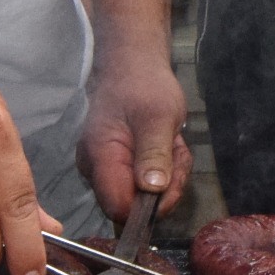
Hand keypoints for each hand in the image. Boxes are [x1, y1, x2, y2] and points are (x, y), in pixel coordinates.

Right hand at [79, 47, 189, 228]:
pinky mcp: (119, 167)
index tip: (171, 183)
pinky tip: (168, 145)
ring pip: (144, 196)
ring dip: (169, 175)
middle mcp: (96, 170)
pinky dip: (165, 169)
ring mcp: (107, 170)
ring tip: (173, 143)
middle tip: (177, 153)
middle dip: (165, 187)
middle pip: (133, 205)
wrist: (134, 67)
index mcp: (100, 158)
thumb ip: (154, 154)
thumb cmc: (144, 86)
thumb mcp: (157, 117)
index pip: (118, 206)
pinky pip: (146, 184)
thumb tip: (152, 190)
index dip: (148, 206)